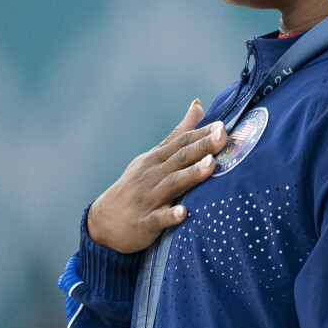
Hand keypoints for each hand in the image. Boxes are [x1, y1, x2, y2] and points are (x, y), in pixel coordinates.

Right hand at [87, 99, 226, 252]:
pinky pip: (158, 219)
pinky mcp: (145, 222)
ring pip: (172, 184)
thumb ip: (178, 134)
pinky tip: (184, 213)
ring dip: (192, 174)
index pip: (181, 142)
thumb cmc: (137, 185)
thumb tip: (198, 105)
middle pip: (180, 158)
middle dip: (202, 147)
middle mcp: (152, 175)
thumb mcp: (154, 156)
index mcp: (156, 159)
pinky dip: (170, 215)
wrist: (104, 221)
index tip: (222, 126)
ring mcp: (148, 198)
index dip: (202, 133)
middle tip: (222, 137)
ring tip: (211, 165)